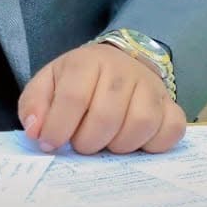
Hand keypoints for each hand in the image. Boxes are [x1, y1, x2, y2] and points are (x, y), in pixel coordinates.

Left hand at [18, 42, 185, 154]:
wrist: (120, 63)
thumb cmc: (79, 79)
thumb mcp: (49, 83)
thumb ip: (34, 104)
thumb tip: (35, 131)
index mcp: (88, 61)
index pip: (73, 97)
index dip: (59, 127)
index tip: (50, 144)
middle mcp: (123, 70)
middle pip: (106, 115)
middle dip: (88, 141)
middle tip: (81, 143)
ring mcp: (151, 87)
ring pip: (140, 124)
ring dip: (118, 145)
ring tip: (106, 142)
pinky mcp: (172, 105)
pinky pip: (170, 132)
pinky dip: (152, 145)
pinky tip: (135, 142)